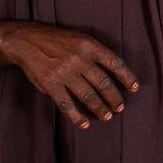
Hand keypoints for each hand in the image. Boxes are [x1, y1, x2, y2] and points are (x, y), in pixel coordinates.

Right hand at [0, 22, 137, 128]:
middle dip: (114, 98)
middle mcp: (79, 59)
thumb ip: (96, 53)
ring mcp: (65, 73)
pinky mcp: (50, 85)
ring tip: (107, 116)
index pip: (115, 63)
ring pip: (88, 96)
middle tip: (120, 108)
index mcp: (90, 45)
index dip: (127, 77)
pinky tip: (84, 124)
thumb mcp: (81, 39)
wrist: (28, 41)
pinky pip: (67, 105)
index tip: (135, 88)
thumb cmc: (59, 41)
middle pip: (104, 83)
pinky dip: (77, 117)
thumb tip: (115, 73)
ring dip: (100, 109)